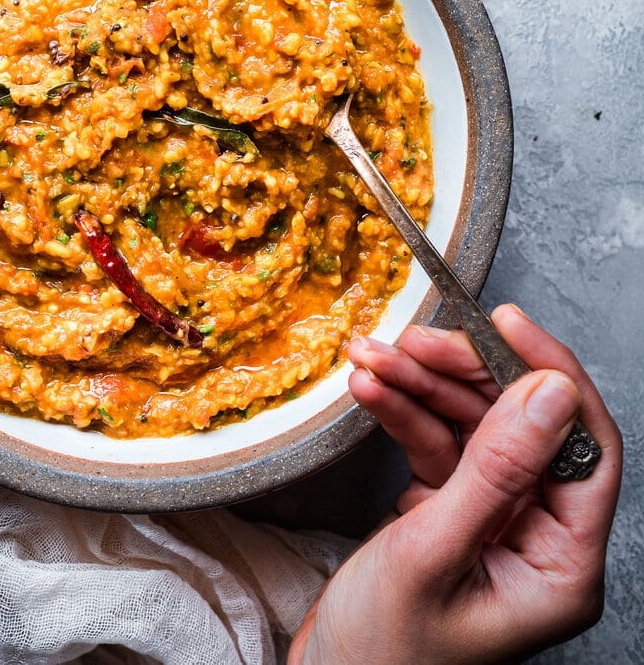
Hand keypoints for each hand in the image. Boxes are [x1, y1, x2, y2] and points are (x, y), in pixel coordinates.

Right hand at [289, 306, 621, 664]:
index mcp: (562, 565)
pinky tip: (371, 389)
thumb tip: (549, 392)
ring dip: (420, 385)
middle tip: (414, 340)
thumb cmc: (384, 651)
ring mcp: (493, 520)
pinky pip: (436, 443)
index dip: (549, 375)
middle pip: (521, 425)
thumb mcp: (434, 553)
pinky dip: (401, 411)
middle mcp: (538, 537)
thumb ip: (494, 469)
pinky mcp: (450, 510)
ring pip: (472, 425)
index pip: (584, 448)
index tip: (505, 324)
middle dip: (464, 374)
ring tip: (372, 358)